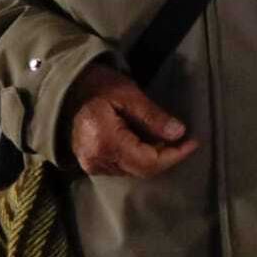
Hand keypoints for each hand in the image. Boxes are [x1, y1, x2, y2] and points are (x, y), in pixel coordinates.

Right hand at [65, 63, 198, 177]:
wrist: (63, 88)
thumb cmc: (96, 85)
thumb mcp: (128, 94)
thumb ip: (152, 116)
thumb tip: (179, 133)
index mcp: (106, 143)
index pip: (149, 162)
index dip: (175, 155)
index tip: (194, 142)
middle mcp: (98, 161)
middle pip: (142, 170)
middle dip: (167, 157)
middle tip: (185, 140)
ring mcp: (92, 165)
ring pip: (133, 171)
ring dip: (154, 158)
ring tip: (169, 139)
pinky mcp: (90, 163)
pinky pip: (122, 167)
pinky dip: (139, 157)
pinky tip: (148, 142)